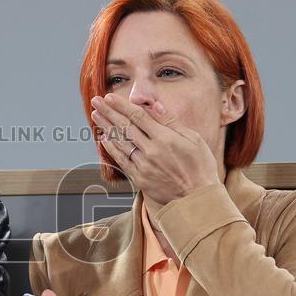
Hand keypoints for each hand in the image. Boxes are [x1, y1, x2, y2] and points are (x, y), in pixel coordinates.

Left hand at [90, 93, 219, 205]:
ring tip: (96, 115)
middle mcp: (151, 151)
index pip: (138, 116)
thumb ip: (171, 122)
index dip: (122, 105)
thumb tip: (154, 105)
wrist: (197, 199)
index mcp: (165, 138)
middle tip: (95, 101)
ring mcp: (143, 166)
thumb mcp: (193, 139)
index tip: (109, 96)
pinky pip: (121, 161)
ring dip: (106, 127)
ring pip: (120, 142)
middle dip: (109, 112)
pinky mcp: (139, 179)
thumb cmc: (200, 166)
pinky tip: (104, 139)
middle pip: (125, 127)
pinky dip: (112, 149)